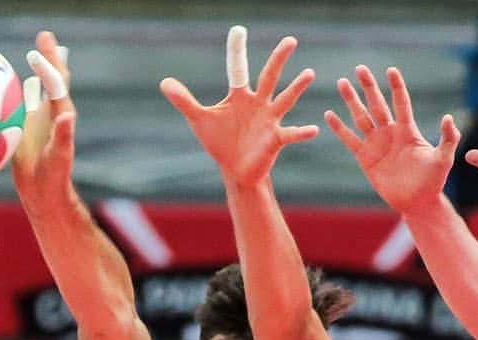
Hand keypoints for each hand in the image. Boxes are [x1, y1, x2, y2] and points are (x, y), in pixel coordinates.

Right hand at [12, 30, 74, 205]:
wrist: (44, 192)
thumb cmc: (54, 177)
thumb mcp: (59, 157)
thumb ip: (63, 136)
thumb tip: (67, 116)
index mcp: (60, 116)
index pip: (56, 84)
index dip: (47, 67)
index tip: (35, 52)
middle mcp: (51, 113)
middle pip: (52, 79)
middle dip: (49, 57)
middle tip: (45, 36)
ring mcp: (39, 120)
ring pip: (40, 88)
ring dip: (39, 70)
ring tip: (38, 52)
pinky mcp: (29, 128)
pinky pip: (26, 103)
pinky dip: (23, 89)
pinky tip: (16, 80)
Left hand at [160, 26, 317, 186]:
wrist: (235, 171)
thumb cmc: (220, 143)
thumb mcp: (200, 120)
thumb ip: (185, 101)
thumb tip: (164, 82)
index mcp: (240, 96)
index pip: (238, 67)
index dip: (236, 50)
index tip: (238, 29)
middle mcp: (258, 103)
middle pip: (269, 76)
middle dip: (279, 59)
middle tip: (290, 40)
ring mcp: (269, 120)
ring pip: (285, 99)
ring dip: (297, 88)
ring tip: (309, 73)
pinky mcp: (275, 139)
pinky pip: (291, 134)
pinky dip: (302, 132)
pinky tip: (314, 130)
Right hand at [326, 66, 458, 214]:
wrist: (416, 201)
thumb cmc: (433, 180)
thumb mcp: (444, 158)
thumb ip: (448, 138)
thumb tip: (448, 118)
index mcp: (408, 130)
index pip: (400, 102)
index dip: (396, 86)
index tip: (390, 70)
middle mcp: (390, 133)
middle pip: (377, 104)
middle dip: (368, 86)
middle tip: (359, 68)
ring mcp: (376, 144)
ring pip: (361, 117)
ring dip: (351, 101)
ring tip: (342, 83)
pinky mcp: (365, 158)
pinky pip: (350, 140)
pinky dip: (339, 128)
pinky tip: (329, 115)